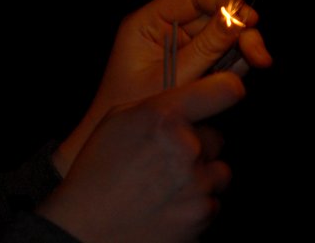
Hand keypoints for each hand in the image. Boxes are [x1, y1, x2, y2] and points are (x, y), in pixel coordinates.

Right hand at [37, 73, 244, 242]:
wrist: (87, 226)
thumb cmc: (96, 172)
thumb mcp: (116, 121)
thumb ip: (156, 107)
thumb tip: (188, 100)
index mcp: (162, 117)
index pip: (221, 90)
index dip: (226, 89)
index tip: (227, 90)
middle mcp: (185, 146)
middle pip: (216, 137)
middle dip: (198, 145)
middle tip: (167, 158)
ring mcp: (196, 182)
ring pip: (218, 171)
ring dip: (199, 176)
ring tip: (166, 184)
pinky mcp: (202, 213)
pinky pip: (212, 201)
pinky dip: (195, 203)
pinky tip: (167, 204)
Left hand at [54, 0, 270, 174]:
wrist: (121, 148)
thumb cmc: (135, 113)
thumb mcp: (171, 79)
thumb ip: (205, 49)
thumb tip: (239, 20)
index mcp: (147, 22)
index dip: (224, 1)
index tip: (250, 19)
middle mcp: (163, 29)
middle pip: (212, 14)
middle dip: (241, 31)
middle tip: (260, 57)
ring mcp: (178, 47)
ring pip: (222, 36)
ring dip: (241, 50)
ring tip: (252, 68)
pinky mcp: (191, 66)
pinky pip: (220, 57)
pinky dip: (234, 66)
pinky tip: (237, 79)